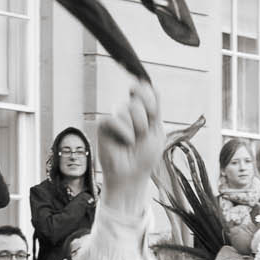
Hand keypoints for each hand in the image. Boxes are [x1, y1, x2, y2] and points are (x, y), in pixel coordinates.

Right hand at [95, 76, 162, 212]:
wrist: (132, 176)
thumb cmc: (145, 157)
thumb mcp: (156, 131)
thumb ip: (154, 108)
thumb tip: (148, 83)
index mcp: (142, 112)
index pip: (143, 89)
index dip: (147, 95)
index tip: (153, 111)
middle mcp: (128, 112)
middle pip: (136, 101)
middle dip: (144, 120)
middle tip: (142, 135)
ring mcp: (115, 118)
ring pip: (126, 109)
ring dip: (135, 128)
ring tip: (133, 142)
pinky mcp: (103, 126)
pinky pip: (113, 119)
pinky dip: (124, 131)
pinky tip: (125, 142)